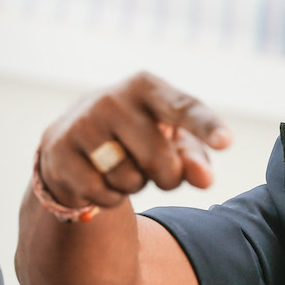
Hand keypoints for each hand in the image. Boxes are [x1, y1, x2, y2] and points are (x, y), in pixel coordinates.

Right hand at [37, 72, 232, 210]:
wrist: (74, 140)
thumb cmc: (140, 137)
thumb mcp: (174, 142)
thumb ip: (195, 159)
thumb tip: (205, 179)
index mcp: (147, 87)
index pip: (184, 108)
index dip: (206, 127)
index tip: (227, 142)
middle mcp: (112, 98)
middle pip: (159, 158)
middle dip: (167, 178)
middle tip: (160, 171)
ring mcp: (81, 123)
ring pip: (129, 179)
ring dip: (135, 186)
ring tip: (123, 167)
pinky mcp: (57, 151)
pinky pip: (101, 193)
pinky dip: (110, 197)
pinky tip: (101, 178)